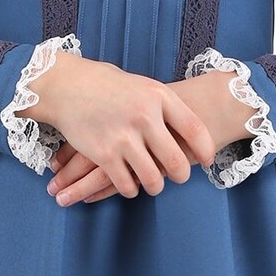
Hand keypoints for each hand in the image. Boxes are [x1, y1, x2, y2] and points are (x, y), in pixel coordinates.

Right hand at [45, 70, 250, 204]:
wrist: (67, 86)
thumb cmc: (108, 86)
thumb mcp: (143, 86)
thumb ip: (164, 107)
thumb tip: (189, 130)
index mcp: (158, 97)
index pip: (194, 129)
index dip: (205, 149)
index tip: (208, 160)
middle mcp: (144, 117)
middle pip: (176, 161)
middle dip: (181, 175)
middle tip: (180, 177)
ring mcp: (123, 137)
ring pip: (152, 179)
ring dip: (155, 186)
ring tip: (153, 184)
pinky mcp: (103, 154)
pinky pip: (125, 184)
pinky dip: (130, 189)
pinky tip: (130, 184)